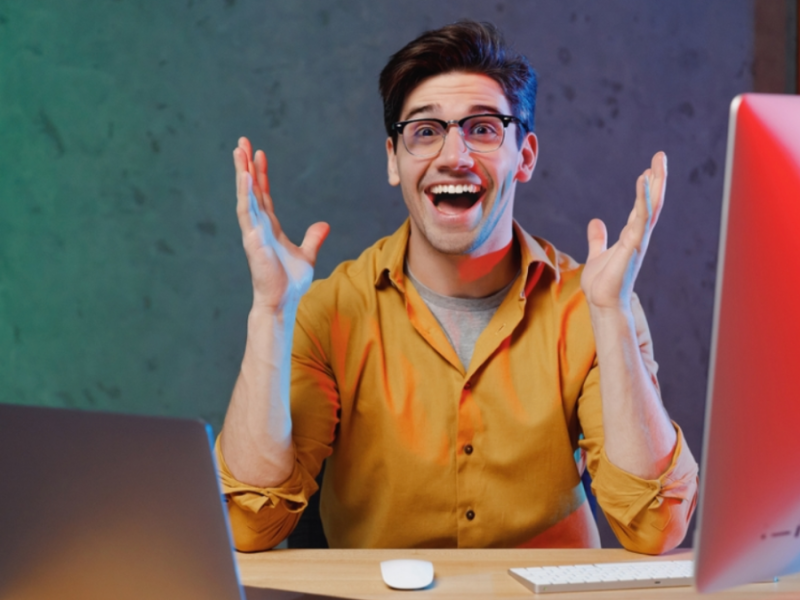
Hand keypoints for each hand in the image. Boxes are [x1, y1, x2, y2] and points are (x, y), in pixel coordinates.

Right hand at [233, 137, 329, 311]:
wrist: (282, 301)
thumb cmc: (289, 282)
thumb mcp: (307, 255)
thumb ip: (313, 239)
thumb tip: (324, 224)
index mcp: (270, 227)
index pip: (263, 195)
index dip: (261, 174)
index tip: (259, 154)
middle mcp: (259, 225)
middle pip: (251, 189)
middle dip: (246, 165)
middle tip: (242, 142)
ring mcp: (253, 231)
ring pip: (245, 196)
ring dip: (241, 173)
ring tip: (238, 151)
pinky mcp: (252, 238)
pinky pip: (247, 212)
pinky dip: (245, 193)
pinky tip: (244, 176)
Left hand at [581, 152, 665, 311]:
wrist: (602, 302)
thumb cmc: (602, 283)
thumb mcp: (597, 253)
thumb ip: (598, 238)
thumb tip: (596, 222)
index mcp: (632, 236)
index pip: (643, 206)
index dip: (647, 187)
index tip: (650, 168)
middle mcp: (639, 236)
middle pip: (652, 202)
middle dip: (657, 179)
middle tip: (660, 155)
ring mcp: (638, 240)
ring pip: (650, 207)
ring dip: (654, 184)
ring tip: (656, 163)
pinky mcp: (632, 246)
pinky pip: (639, 219)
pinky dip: (643, 200)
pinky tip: (643, 183)